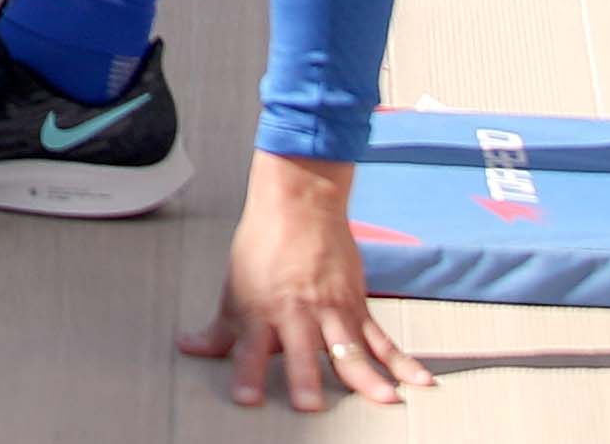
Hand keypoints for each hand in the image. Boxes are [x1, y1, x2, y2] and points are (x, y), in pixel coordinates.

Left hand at [184, 153, 430, 411]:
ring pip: (348, 348)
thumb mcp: (234, 286)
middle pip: (299, 351)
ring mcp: (330, 311)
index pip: (249, 348)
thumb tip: (191, 348)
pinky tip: (418, 380)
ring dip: (365, 376)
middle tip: (311, 405)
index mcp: (260, 310)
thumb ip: (220, 328)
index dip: (247, 374)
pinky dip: (402, 362)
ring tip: (382, 399)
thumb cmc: (263, 246)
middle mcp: (296, 314)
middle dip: (305, 378)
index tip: (247, 399)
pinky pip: (382, 339)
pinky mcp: (357, 307)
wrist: (299, 205)